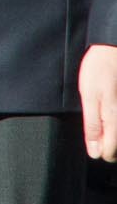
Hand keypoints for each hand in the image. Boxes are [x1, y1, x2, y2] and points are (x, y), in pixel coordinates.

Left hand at [82, 44, 116, 160]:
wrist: (112, 50)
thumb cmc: (99, 70)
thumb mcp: (89, 96)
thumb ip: (92, 125)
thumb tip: (94, 151)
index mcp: (114, 119)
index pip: (110, 153)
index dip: (97, 150)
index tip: (91, 141)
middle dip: (106, 144)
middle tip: (96, 129)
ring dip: (111, 135)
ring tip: (102, 123)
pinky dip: (114, 126)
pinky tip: (107, 117)